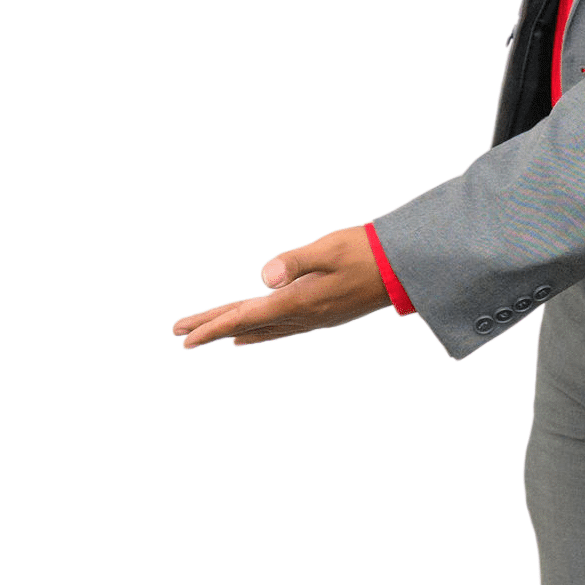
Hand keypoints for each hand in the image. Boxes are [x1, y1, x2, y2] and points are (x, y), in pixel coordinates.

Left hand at [174, 226, 389, 349]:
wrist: (405, 269)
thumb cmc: (368, 251)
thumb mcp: (330, 248)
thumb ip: (296, 261)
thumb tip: (264, 277)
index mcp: (301, 301)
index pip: (246, 316)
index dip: (213, 325)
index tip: (185, 334)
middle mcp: (304, 316)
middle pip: (247, 324)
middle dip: (213, 327)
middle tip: (179, 333)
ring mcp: (314, 318)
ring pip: (262, 328)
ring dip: (232, 330)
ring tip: (206, 334)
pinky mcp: (322, 313)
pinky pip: (279, 328)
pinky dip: (257, 332)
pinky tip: (248, 336)